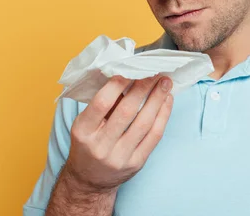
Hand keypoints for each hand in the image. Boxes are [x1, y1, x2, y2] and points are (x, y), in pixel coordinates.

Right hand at [63, 74, 173, 191]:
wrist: (89, 180)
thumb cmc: (88, 143)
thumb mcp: (85, 123)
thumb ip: (104, 103)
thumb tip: (128, 76)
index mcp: (83, 131)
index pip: (102, 103)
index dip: (118, 84)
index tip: (131, 69)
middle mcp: (100, 146)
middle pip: (127, 111)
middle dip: (143, 88)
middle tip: (154, 72)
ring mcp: (119, 157)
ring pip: (144, 123)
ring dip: (157, 99)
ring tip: (165, 83)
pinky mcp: (136, 163)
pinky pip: (154, 136)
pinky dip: (163, 116)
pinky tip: (167, 101)